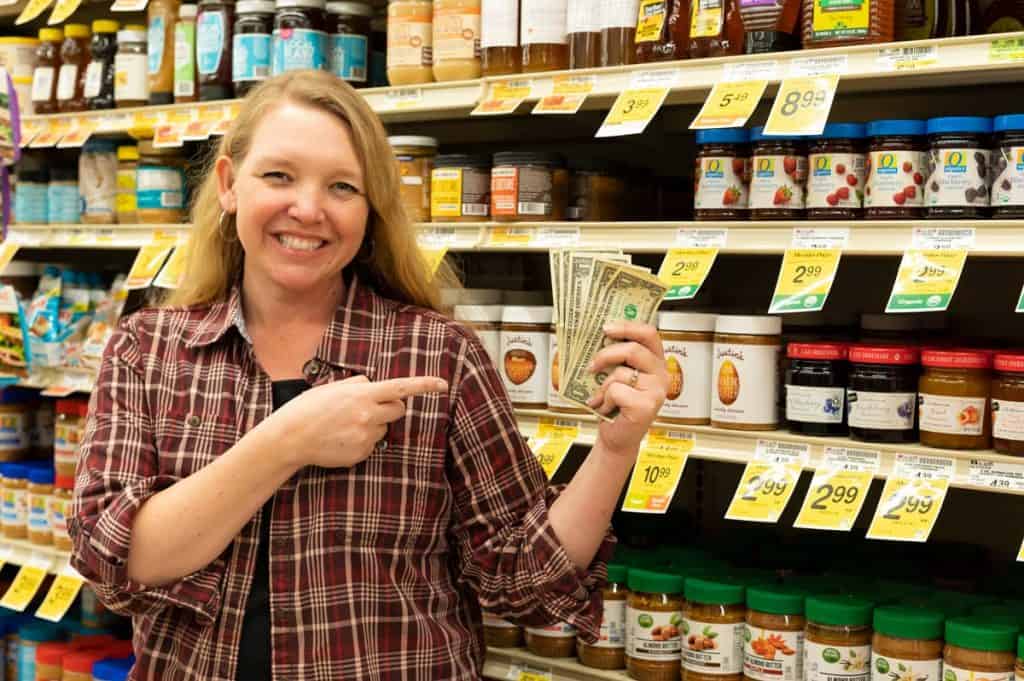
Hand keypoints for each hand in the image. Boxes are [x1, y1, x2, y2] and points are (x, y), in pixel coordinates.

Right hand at [266, 374, 448, 469]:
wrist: (291, 437)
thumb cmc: (309, 408)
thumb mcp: (332, 388)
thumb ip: (357, 385)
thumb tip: (372, 385)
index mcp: (362, 395)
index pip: (401, 388)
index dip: (424, 385)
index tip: (443, 384)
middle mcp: (368, 415)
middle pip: (399, 410)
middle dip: (391, 408)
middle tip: (369, 409)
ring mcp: (366, 437)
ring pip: (384, 428)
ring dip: (373, 425)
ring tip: (344, 426)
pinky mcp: (361, 454)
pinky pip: (372, 445)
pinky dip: (361, 441)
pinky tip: (341, 439)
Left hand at [585, 321, 667, 457]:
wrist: (618, 437)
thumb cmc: (617, 406)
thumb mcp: (618, 375)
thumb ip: (617, 357)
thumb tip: (599, 336)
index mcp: (655, 362)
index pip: (649, 333)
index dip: (627, 327)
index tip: (606, 328)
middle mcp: (661, 375)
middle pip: (633, 349)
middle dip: (606, 355)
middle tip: (592, 365)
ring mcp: (656, 391)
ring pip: (620, 373)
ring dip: (603, 386)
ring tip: (602, 397)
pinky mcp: (646, 406)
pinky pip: (616, 391)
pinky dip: (605, 400)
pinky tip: (608, 409)